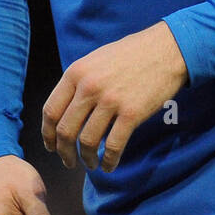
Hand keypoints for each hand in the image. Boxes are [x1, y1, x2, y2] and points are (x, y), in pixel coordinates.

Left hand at [42, 21, 187, 171]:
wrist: (166, 49)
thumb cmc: (131, 54)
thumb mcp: (96, 60)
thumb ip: (79, 82)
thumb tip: (67, 110)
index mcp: (76, 72)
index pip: (51, 110)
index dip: (47, 133)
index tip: (51, 145)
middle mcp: (89, 87)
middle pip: (65, 130)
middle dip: (64, 152)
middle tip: (68, 161)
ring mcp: (110, 100)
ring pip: (87, 141)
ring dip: (86, 159)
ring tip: (91, 164)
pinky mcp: (132, 113)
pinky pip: (114, 145)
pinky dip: (109, 161)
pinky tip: (109, 166)